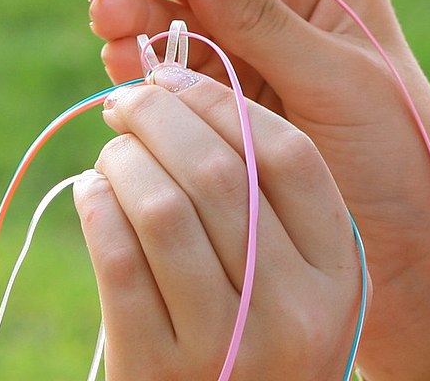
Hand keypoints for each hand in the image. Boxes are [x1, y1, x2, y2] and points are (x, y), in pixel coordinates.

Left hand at [73, 65, 363, 380]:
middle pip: (220, 173)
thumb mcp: (300, 280)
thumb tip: (188, 96)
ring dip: (125, 161)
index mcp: (339, 271)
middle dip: (162, 118)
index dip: (225, 103)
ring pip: (164, 211)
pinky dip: (97, 210)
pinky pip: (119, 265)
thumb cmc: (263, 338)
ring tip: (114, 148)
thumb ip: (273, 204)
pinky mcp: (156, 375)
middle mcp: (292, 310)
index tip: (177, 78)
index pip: (290, 156)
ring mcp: (225, 348)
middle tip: (129, 100)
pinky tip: (91, 191)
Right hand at [88, 0, 429, 380]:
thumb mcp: (338, 75)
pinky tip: (122, 69)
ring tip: (110, 24)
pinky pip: (160, 64)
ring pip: (167, 5)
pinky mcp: (212, 95)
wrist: (402, 236)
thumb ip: (266, 19)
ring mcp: (236, 42)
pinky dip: (136, 61)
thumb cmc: (394, 141)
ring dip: (134, 6)